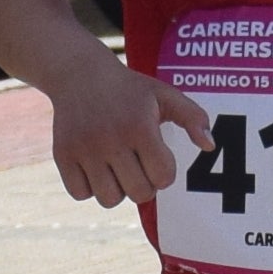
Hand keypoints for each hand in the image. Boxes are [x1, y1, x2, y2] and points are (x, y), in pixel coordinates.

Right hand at [39, 60, 212, 210]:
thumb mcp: (164, 94)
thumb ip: (193, 117)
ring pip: (109, 199)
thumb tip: (209, 146)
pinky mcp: (62, 155)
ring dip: (117, 189)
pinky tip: (95, 167)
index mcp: (139, 126)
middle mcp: (110, 139)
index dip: (165, 171)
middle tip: (138, 164)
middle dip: (145, 184)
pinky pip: (80, 193)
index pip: (163, 177)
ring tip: (117, 168)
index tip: (157, 156)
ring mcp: (84, 149)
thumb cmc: (130, 90)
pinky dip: (89, 187)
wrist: (79, 74)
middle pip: (139, 193)